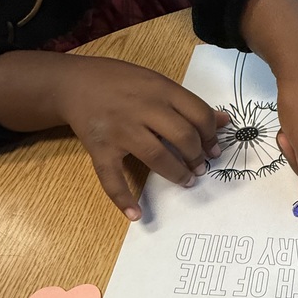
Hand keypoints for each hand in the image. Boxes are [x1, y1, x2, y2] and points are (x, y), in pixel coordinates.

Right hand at [53, 58, 228, 218]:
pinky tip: (135, 214)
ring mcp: (120, 129)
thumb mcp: (156, 83)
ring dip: (177, 173)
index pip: (198, 114)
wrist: (73, 83)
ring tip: (186, 180)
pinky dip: (123, 198)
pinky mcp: (100, 148)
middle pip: (183, 136)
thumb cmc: (119, 82)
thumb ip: (188, 103)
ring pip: (157, 156)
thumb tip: (225, 121)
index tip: (214, 149)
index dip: (212, 135)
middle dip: (197, 156)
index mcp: (160, 90)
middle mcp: (142, 108)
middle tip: (200, 167)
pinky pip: (112, 178)